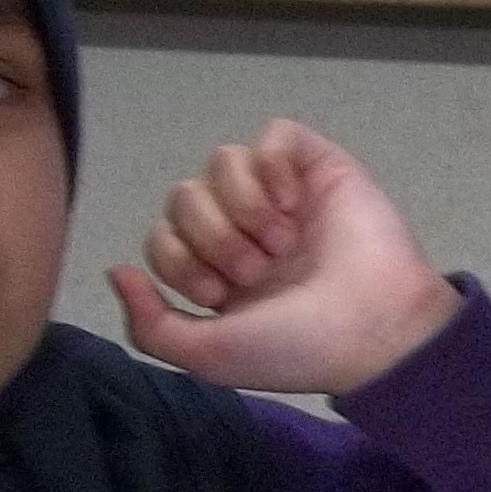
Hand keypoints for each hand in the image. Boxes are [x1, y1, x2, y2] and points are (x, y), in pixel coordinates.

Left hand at [112, 121, 460, 397]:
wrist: (374, 330)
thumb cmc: (296, 348)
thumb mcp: (208, 357)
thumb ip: (149, 326)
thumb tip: (116, 271)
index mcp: (220, 273)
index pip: (162, 238)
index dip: (181, 261)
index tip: (224, 295)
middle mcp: (245, 229)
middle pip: (183, 196)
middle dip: (212, 237)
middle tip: (257, 272)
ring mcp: (281, 194)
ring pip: (221, 160)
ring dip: (243, 206)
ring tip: (282, 243)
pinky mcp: (317, 166)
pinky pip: (273, 134)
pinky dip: (273, 165)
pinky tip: (294, 202)